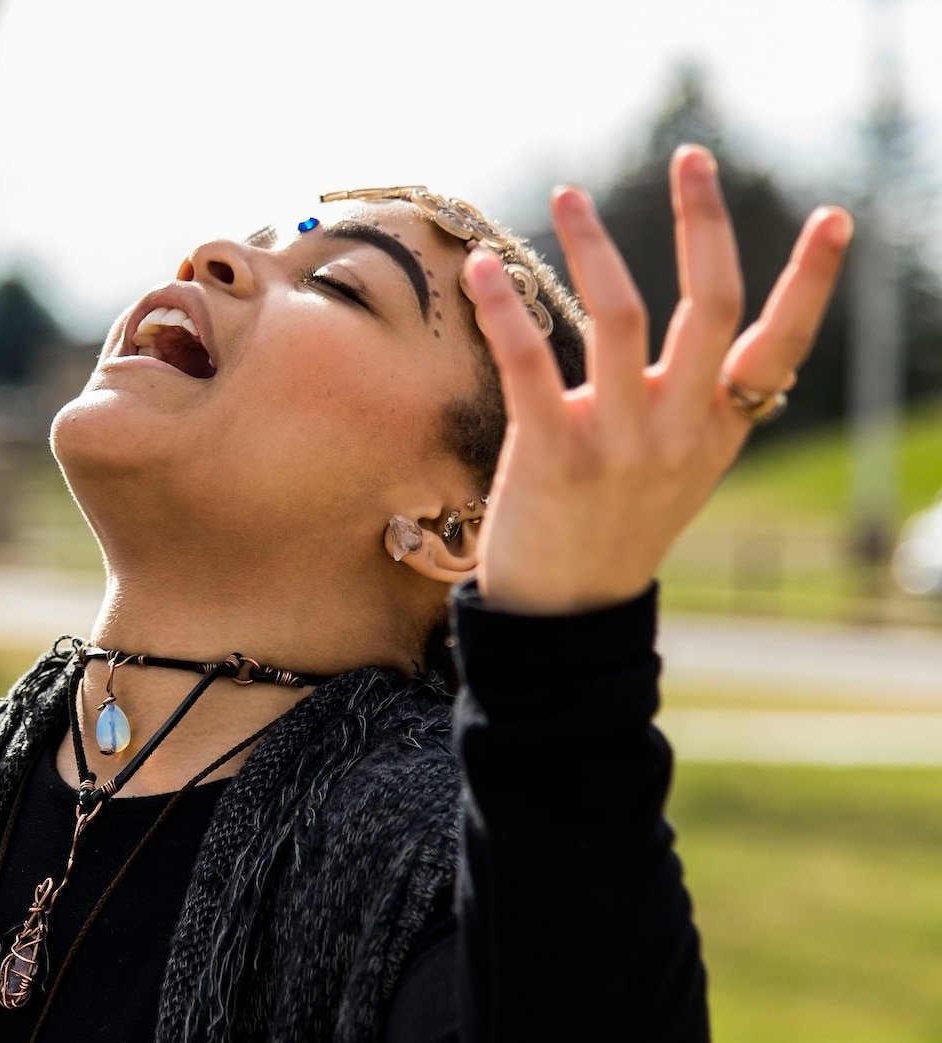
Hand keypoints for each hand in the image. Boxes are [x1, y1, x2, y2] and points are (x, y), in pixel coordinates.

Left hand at [466, 145, 851, 614]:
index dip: (811, 281)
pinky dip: (506, 312)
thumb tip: (704, 333)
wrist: (566, 613)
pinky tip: (483, 271)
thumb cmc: (615, 522)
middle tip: (692, 157)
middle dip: (703, 224)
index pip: (782, 344)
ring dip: (593, 247)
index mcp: (720, 427)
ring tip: (568, 194)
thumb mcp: (679, 464)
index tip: (833, 217)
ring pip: (621, 318)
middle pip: (711, 307)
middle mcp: (682, 429)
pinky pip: (532, 367)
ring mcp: (621, 443)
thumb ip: (694, 402)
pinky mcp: (552, 457)